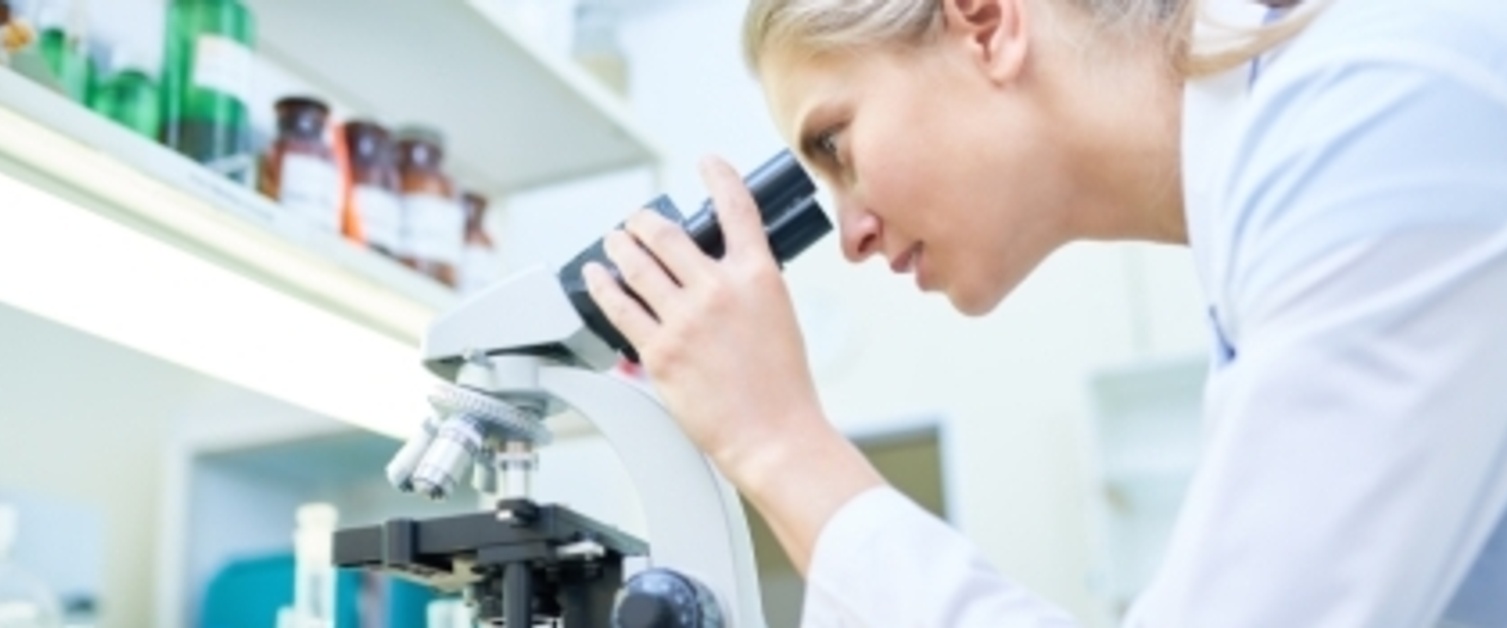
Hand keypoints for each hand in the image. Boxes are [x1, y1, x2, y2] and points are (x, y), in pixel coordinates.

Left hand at [583, 156, 820, 476]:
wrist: (773, 434)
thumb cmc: (782, 388)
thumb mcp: (779, 318)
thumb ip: (746, 289)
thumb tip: (719, 275)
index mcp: (758, 277)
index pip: (738, 209)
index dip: (719, 178)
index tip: (707, 163)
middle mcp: (718, 290)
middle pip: (667, 235)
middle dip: (645, 222)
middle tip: (638, 221)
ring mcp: (684, 319)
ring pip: (637, 265)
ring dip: (619, 246)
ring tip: (613, 241)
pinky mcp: (658, 351)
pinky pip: (619, 308)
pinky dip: (602, 287)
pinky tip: (596, 278)